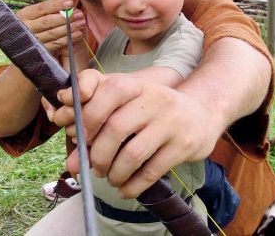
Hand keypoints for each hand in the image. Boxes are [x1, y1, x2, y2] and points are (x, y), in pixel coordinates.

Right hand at [16, 0, 86, 54]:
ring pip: (53, 33)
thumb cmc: (36, 23)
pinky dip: (68, 39)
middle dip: (65, 17)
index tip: (70, 3)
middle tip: (79, 14)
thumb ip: (50, 3)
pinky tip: (78, 34)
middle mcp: (27, 28)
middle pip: (48, 21)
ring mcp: (33, 40)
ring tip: (81, 23)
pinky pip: (56, 44)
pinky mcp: (41, 51)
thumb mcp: (39, 12)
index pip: (42, 8)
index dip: (57, 5)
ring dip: (69, 28)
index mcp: (25, 14)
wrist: (28, 44)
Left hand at [53, 70, 223, 198]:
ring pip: (132, 154)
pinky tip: (125, 189)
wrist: (202, 113)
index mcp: (137, 85)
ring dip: (114, 173)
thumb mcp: (129, 104)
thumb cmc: (153, 110)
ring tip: (110, 178)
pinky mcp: (183, 145)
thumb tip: (72, 164)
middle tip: (95, 167)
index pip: (110, 88)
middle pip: (115, 128)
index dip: (89, 113)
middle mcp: (155, 99)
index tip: (81, 136)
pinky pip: (152, 171)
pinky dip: (133, 186)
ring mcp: (171, 122)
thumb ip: (96, 126)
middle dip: (98, 154)